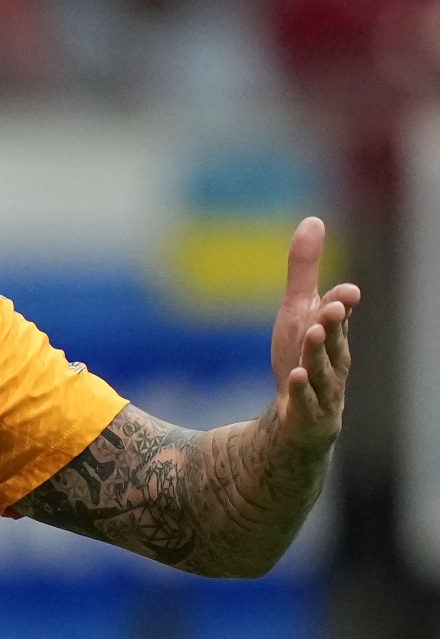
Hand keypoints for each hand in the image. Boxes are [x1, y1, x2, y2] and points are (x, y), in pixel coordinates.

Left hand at [270, 217, 360, 449]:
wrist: (299, 419)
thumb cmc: (302, 356)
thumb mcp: (298, 310)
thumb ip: (304, 270)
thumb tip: (314, 220)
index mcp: (332, 335)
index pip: (338, 316)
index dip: (341, 304)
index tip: (346, 291)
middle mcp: (332, 361)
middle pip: (335, 341)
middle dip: (334, 323)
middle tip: (332, 306)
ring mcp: (321, 389)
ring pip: (323, 370)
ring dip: (318, 352)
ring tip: (311, 332)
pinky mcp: (306, 413)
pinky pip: (305, 402)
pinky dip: (301, 390)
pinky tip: (293, 376)